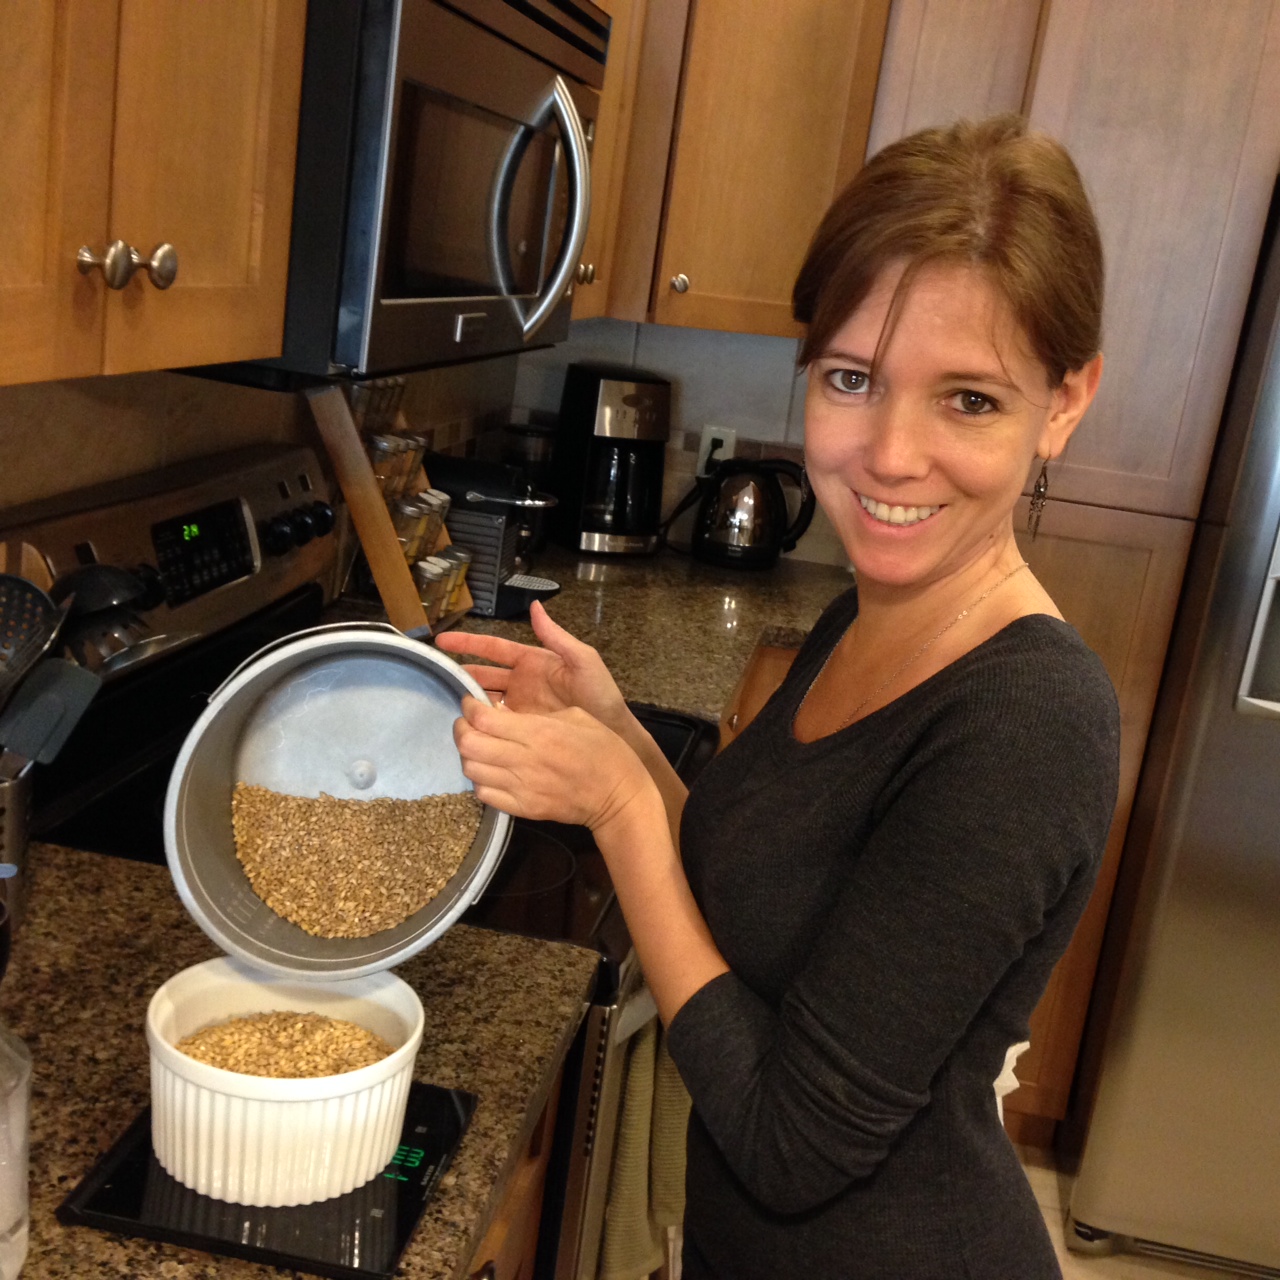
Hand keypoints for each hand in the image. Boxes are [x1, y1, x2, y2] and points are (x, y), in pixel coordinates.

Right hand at [436, 602, 628, 730]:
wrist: (613, 733)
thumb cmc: (600, 695)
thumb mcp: (583, 661)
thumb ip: (557, 636)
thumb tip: (536, 606)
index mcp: (533, 661)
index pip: (494, 648)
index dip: (469, 644)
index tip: (442, 640)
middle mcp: (522, 682)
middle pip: (483, 674)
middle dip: (460, 673)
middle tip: (435, 676)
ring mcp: (521, 706)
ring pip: (485, 700)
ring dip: (468, 700)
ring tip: (446, 702)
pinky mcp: (522, 728)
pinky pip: (496, 723)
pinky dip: (481, 723)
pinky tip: (467, 727)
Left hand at [453, 697, 651, 832]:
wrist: (618, 795)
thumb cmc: (604, 749)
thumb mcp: (577, 716)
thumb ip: (537, 715)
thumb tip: (506, 713)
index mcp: (539, 733)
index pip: (483, 718)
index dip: (469, 707)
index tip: (471, 702)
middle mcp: (524, 760)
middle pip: (469, 744)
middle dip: (461, 729)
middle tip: (468, 723)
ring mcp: (521, 788)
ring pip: (471, 770)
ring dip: (468, 754)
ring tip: (478, 746)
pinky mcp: (523, 809)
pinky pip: (484, 794)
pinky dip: (480, 780)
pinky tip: (490, 771)